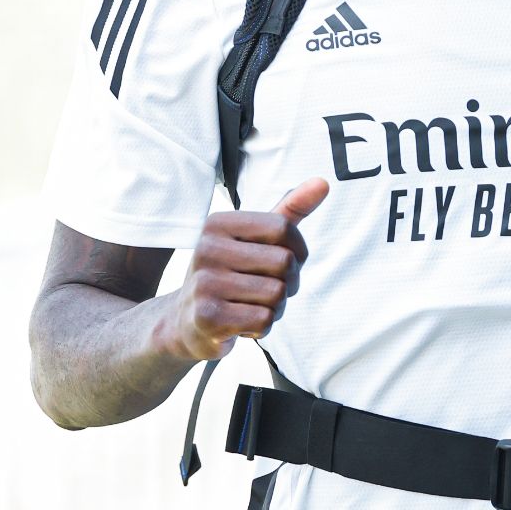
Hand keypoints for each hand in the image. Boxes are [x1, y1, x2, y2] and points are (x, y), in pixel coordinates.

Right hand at [158, 179, 329, 361]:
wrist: (187, 321)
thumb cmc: (230, 275)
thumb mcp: (255, 240)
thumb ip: (289, 212)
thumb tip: (323, 183)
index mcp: (218, 223)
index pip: (283, 228)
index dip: (298, 250)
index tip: (285, 261)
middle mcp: (207, 248)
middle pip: (284, 263)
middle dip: (288, 283)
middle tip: (266, 290)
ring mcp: (205, 283)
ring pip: (277, 294)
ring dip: (276, 308)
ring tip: (251, 306)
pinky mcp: (208, 317)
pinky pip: (264, 320)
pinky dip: (262, 327)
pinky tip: (242, 323)